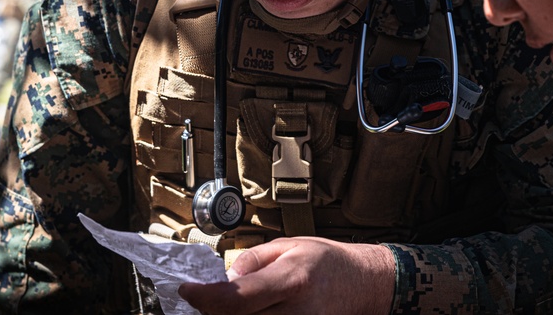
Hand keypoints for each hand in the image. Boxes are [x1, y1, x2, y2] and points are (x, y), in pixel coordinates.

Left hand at [178, 237, 394, 314]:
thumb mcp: (290, 245)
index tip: (187, 289)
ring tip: (230, 304)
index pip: (236, 298)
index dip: (204, 298)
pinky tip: (247, 312)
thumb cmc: (329, 262)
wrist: (365, 285)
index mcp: (292, 280)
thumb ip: (254, 260)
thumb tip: (225, 277)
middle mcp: (296, 313)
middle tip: (205, 297)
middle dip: (213, 311)